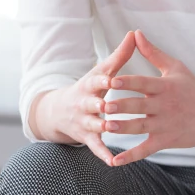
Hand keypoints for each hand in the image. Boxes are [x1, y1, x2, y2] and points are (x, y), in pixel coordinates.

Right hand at [40, 31, 135, 165]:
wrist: (59, 111)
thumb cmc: (90, 87)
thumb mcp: (101, 71)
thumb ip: (120, 55)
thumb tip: (135, 33)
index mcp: (90, 85)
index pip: (96, 81)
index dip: (103, 80)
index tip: (112, 79)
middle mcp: (84, 104)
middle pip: (91, 104)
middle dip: (98, 105)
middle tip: (109, 106)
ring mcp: (84, 121)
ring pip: (93, 125)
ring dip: (101, 127)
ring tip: (112, 128)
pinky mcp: (87, 137)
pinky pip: (95, 147)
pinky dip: (103, 154)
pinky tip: (113, 162)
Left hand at [105, 30, 194, 166]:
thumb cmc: (194, 89)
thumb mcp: (175, 68)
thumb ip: (153, 53)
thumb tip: (136, 33)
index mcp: (165, 87)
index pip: (144, 83)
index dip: (128, 82)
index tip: (112, 80)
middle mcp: (165, 105)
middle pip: (140, 105)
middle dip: (122, 106)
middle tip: (104, 105)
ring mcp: (166, 124)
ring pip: (141, 127)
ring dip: (124, 128)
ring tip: (106, 127)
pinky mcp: (167, 140)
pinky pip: (146, 149)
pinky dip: (131, 156)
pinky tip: (115, 161)